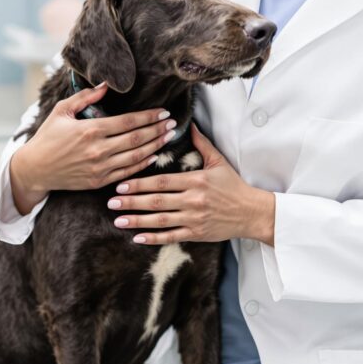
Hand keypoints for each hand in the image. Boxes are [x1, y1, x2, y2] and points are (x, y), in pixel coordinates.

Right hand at [10, 81, 177, 213]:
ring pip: (136, 156)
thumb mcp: (61, 111)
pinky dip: (143, 164)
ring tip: (169, 136)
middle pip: (137, 138)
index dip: (148, 116)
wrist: (35, 169)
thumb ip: (85, 97)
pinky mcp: (99, 181)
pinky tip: (154, 155)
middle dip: (158, 129)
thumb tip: (106, 85)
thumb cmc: (47, 137)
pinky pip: (127, 172)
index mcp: (90, 129)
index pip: (128, 122)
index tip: (163, 111)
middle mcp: (98, 149)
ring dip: (155, 146)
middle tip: (173, 122)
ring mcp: (100, 167)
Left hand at [104, 123, 275, 245]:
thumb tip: (189, 125)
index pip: (162, 182)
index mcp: (195, 181)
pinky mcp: (197, 234)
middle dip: (132, 201)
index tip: (121, 184)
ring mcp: (194, 219)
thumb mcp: (218, 161)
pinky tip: (137, 237)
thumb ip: (201, 144)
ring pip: (160, 220)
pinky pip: (171, 236)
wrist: (251, 212)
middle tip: (111, 201)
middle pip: (157, 201)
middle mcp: (193, 200)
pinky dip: (154, 238)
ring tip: (118, 220)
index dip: (140, 183)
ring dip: (137, 220)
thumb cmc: (233, 185)